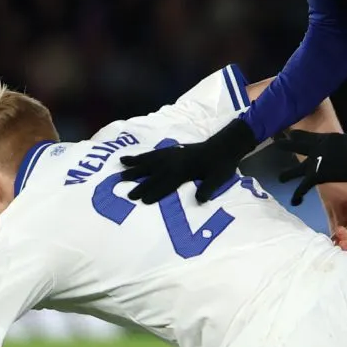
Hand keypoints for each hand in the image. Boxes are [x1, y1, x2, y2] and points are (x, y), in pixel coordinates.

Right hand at [119, 118, 257, 202]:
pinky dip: (144, 155)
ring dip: (136, 164)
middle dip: (140, 183)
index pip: (167, 183)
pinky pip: (154, 153)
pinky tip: (137, 158)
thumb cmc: (222, 164)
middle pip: (154, 172)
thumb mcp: (219, 178)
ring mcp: (173, 154)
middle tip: (127, 193)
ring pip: (150, 160)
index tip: (143, 200)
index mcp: (185, 169)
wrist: (225, 146)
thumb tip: (200, 200)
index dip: (155, 192)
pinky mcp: (174, 150)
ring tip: (121, 165)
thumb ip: (208, 188)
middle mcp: (175, 161)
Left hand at [274, 128, 346, 206]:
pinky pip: (302, 188)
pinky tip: (295, 202)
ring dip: (286, 175)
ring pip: (293, 170)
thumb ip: (345, 145)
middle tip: (276, 144)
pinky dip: (297, 196)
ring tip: (280, 178)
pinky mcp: (316, 175)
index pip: (302, 135)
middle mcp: (314, 148)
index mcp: (322, 138)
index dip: (294, 135)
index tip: (288, 135)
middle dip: (284, 145)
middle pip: (292, 145)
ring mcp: (313, 162)